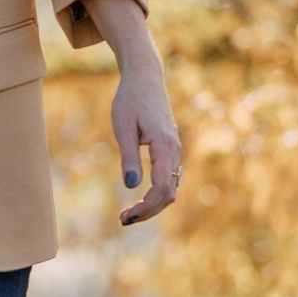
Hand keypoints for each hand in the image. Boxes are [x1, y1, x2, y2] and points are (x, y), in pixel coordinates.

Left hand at [81, 0, 183, 227]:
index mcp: (165, 145)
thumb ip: (128, 155)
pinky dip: (157, 193)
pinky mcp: (170, 149)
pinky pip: (169, 178)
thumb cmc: (129, 98)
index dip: (145, 207)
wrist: (145, 76)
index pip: (161, 187)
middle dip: (149, 211)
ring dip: (153, 205)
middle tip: (124, 220)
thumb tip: (131, 186)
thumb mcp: (122, 126)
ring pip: (171, 187)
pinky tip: (140, 199)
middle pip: (169, 193)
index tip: (126, 216)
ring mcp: (175, 150)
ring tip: (129, 214)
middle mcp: (175, 150)